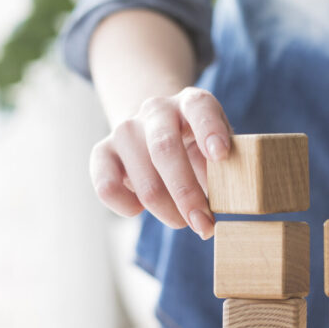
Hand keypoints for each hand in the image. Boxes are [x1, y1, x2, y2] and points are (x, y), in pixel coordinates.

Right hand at [89, 87, 230, 239]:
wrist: (154, 133)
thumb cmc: (197, 147)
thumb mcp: (216, 149)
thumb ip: (224, 168)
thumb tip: (226, 200)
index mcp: (190, 102)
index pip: (199, 107)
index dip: (209, 130)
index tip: (221, 155)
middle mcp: (156, 110)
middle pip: (164, 150)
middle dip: (187, 195)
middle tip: (204, 225)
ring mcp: (125, 130)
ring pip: (143, 181)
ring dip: (167, 212)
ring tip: (183, 221)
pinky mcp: (102, 152)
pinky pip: (106, 187)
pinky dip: (126, 207)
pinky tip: (141, 209)